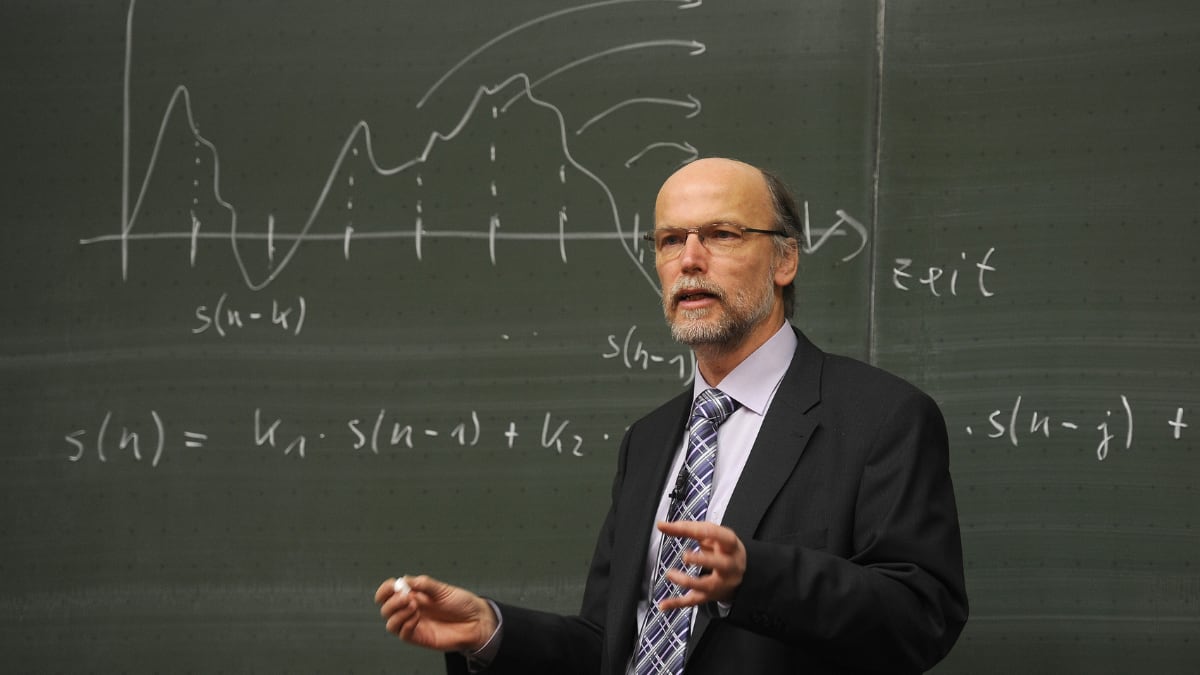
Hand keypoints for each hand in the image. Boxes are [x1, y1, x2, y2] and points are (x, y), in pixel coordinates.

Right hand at [374, 575, 497, 652]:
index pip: (390, 593)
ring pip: (391, 623)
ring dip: (398, 613)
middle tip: (407, 597)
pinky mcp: (419, 637)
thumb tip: (405, 580)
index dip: (385, 589)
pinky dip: (406, 625)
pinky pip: (403, 634)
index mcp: (414, 594)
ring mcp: (414, 624)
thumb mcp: (443, 589)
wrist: (476, 621)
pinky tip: (417, 618)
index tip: (392, 586)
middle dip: (392, 601)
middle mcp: (411, 609)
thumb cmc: (461, 603)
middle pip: (386, 608)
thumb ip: (424, 584)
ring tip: (415, 606)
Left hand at [655, 520, 745, 610]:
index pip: (718, 535)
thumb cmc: (722, 549)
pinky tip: (663, 604)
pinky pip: (694, 600)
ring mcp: (721, 583)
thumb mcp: (710, 535)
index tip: (677, 527)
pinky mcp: (710, 596)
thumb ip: (687, 529)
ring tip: (670, 574)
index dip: (698, 531)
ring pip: (707, 585)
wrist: (738, 573)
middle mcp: (730, 565)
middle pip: (721, 564)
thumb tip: (662, 526)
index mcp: (730, 545)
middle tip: (685, 556)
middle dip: (703, 560)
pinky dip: (677, 603)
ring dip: (687, 581)